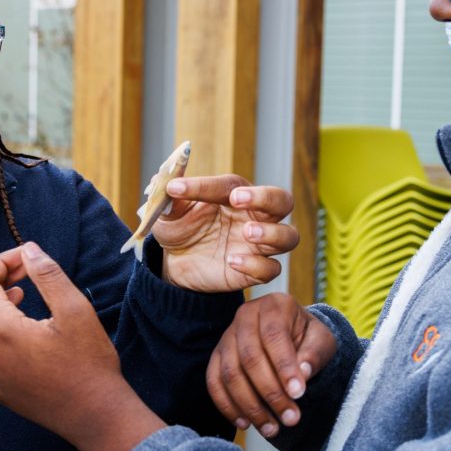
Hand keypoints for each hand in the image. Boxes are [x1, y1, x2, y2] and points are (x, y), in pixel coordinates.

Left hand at [0, 242, 165, 450]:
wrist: (95, 415)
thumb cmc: (89, 363)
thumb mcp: (75, 309)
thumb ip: (47, 275)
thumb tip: (28, 250)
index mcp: (1, 331)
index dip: (2, 263)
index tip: (26, 259)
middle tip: (25, 276)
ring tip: (21, 300)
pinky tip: (18, 332)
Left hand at [152, 174, 298, 291]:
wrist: (175, 263)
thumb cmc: (178, 227)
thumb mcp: (168, 212)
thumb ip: (170, 196)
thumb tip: (162, 180)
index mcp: (234, 194)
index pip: (230, 184)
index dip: (206, 186)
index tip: (179, 189)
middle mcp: (253, 216)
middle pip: (282, 200)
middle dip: (265, 197)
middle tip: (238, 200)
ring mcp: (257, 244)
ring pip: (288, 236)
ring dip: (272, 233)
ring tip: (247, 233)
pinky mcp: (255, 271)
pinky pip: (271, 269)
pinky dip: (256, 265)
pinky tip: (232, 261)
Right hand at [206, 293, 337, 437]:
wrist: (291, 336)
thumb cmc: (308, 338)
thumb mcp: (322, 340)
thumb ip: (315, 354)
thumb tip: (302, 373)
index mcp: (274, 305)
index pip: (275, 336)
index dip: (285, 367)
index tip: (299, 394)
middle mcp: (245, 315)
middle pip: (250, 357)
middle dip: (270, 393)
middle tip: (290, 419)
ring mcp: (227, 335)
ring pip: (230, 373)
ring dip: (250, 406)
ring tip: (272, 429)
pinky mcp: (216, 355)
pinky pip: (214, 382)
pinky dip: (227, 406)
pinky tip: (246, 423)